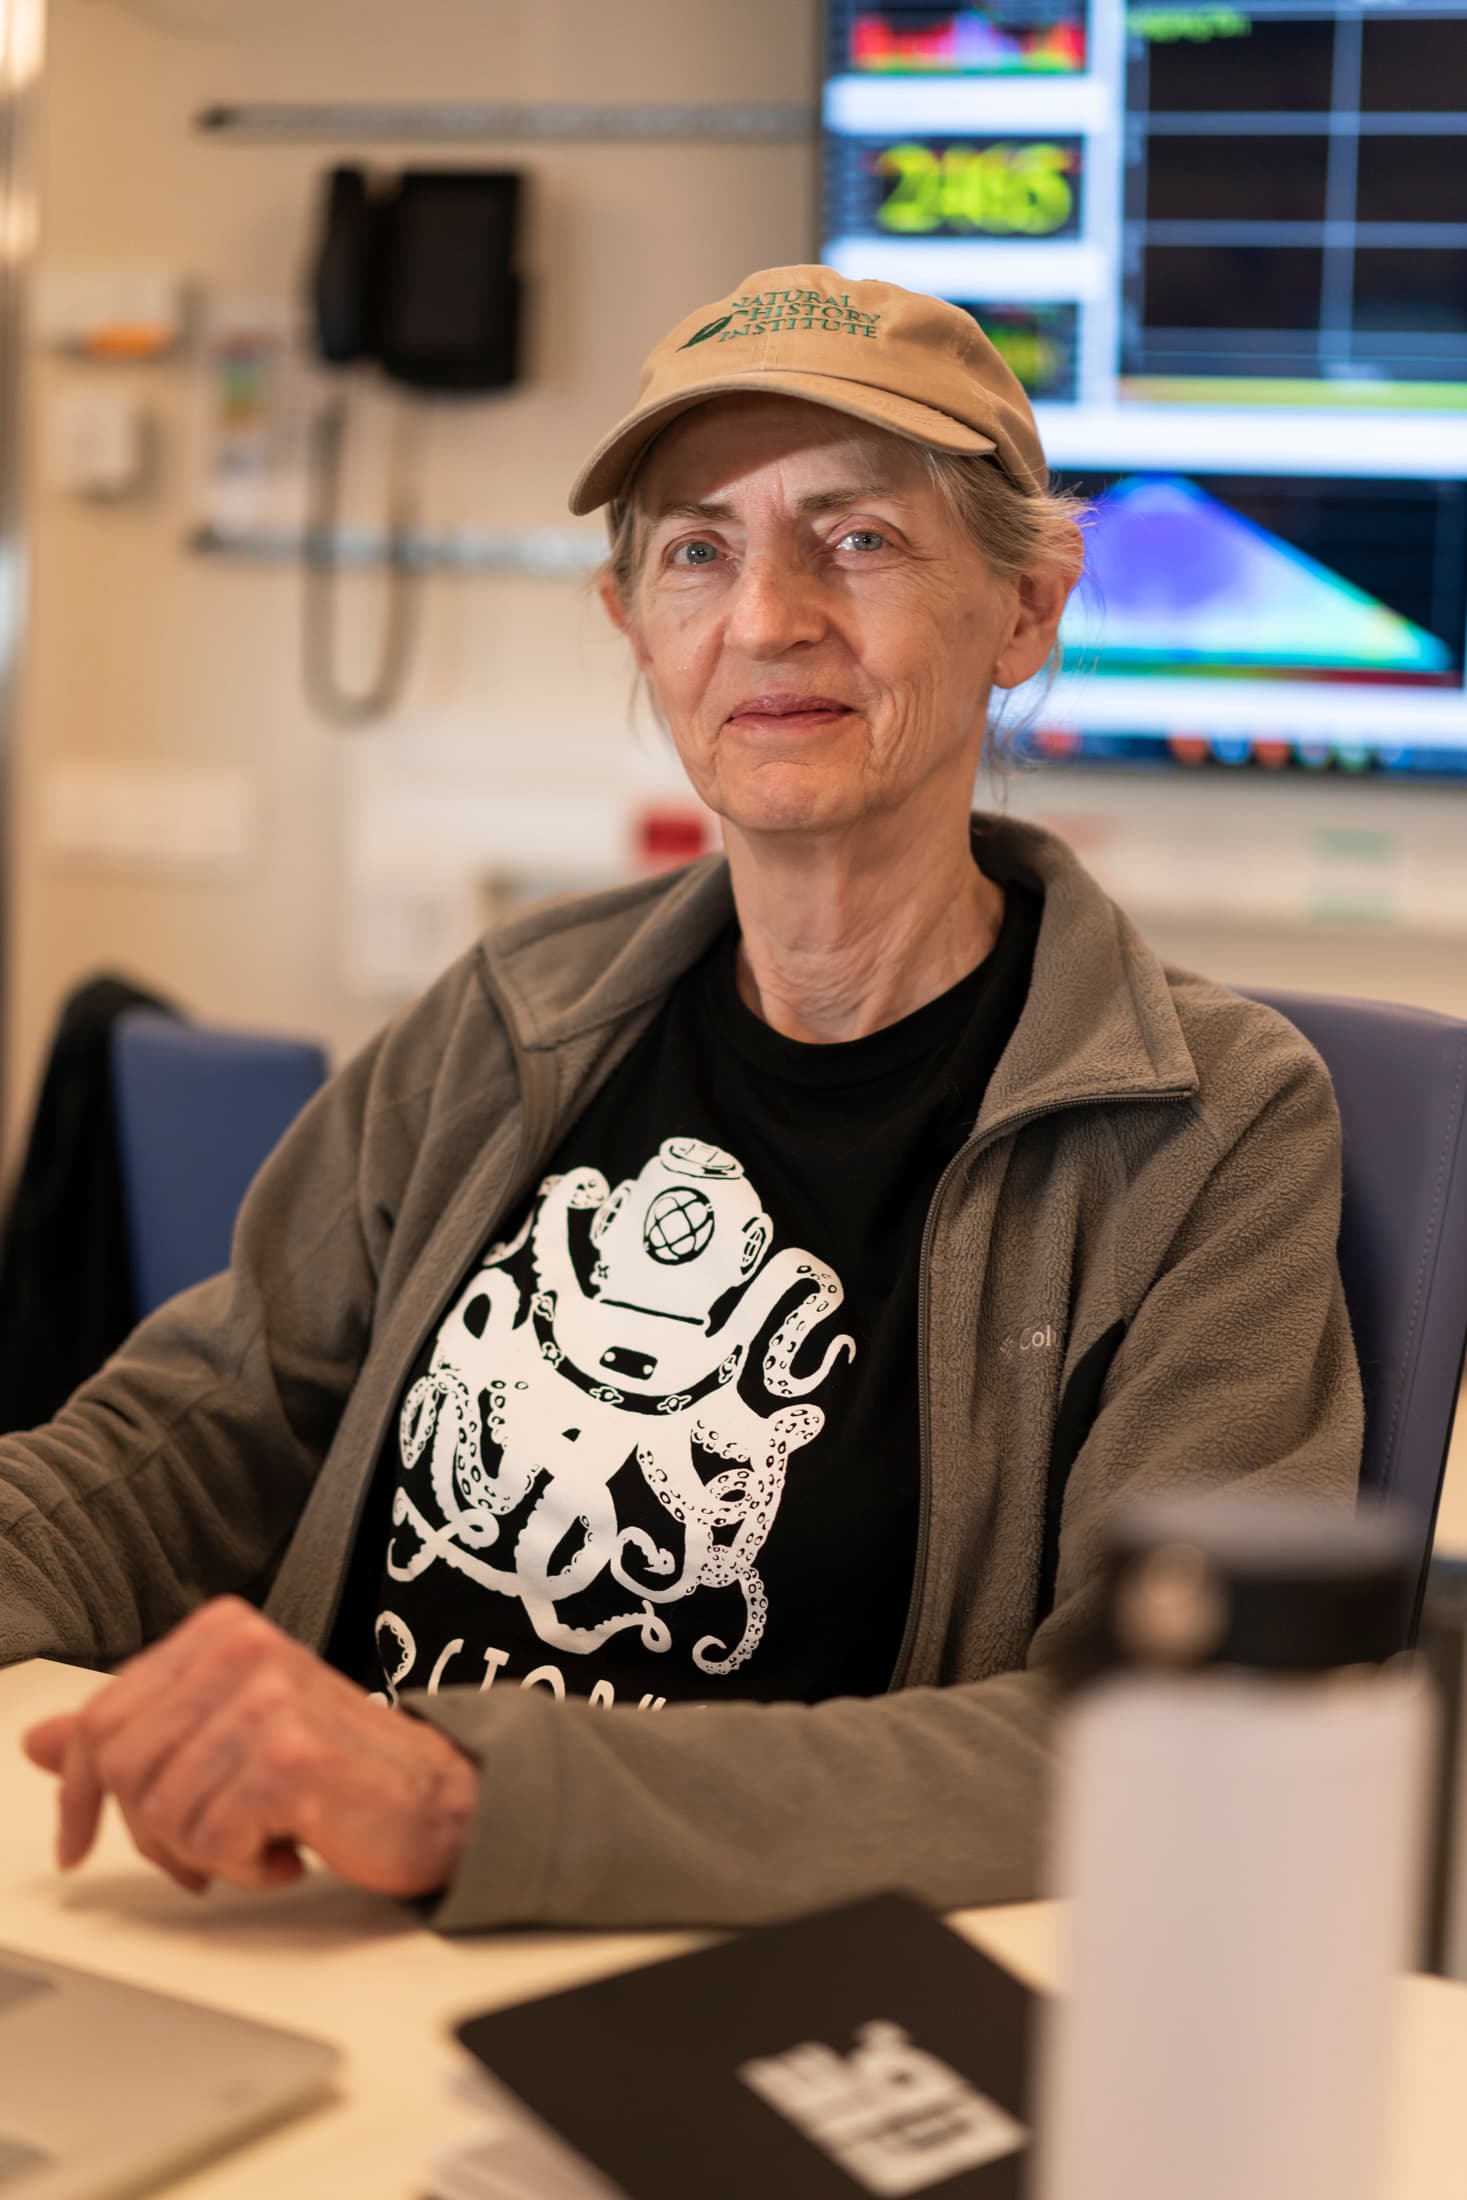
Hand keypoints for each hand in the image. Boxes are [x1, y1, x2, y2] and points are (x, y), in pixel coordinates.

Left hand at [20, 1598, 478, 1898]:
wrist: (442, 1800)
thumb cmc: (337, 1770)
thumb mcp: (225, 1737)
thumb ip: (138, 1733)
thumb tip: (41, 1742)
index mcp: (223, 1632)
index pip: (103, 1715)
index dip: (77, 1791)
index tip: (77, 1841)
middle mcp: (244, 1649)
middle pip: (121, 1768)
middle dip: (152, 1832)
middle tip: (206, 1849)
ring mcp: (268, 1700)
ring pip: (162, 1812)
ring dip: (207, 1853)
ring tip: (262, 1838)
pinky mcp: (289, 1758)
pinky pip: (211, 1840)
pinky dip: (246, 1867)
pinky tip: (290, 1849)